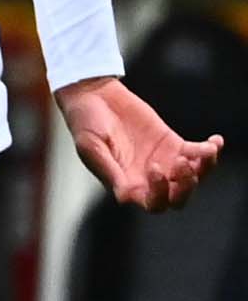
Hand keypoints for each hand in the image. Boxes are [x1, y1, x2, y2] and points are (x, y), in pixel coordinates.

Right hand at [56, 76, 221, 211]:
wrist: (94, 96)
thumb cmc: (85, 123)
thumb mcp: (91, 147)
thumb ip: (109, 171)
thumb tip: (126, 197)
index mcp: (126, 184)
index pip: (152, 203)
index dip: (159, 193)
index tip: (154, 167)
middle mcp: (147, 178)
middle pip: (176, 198)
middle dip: (186, 187)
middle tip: (182, 165)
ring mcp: (163, 161)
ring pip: (192, 178)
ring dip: (204, 169)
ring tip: (206, 151)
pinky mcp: (173, 144)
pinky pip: (198, 154)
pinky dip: (209, 151)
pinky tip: (215, 141)